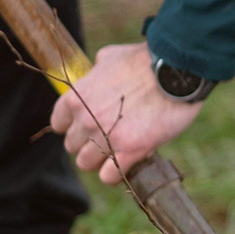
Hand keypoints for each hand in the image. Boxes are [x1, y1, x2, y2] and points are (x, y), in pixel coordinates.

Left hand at [50, 42, 201, 184]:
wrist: (174, 72)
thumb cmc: (146, 61)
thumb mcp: (110, 57)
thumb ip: (97, 72)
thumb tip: (97, 74)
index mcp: (76, 97)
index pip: (60, 124)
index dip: (76, 126)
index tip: (90, 126)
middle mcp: (86, 119)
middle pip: (73, 146)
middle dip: (90, 143)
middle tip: (110, 138)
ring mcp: (106, 137)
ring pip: (87, 163)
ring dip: (102, 160)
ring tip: (119, 154)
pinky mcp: (130, 150)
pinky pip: (109, 176)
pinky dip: (116, 174)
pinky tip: (127, 164)